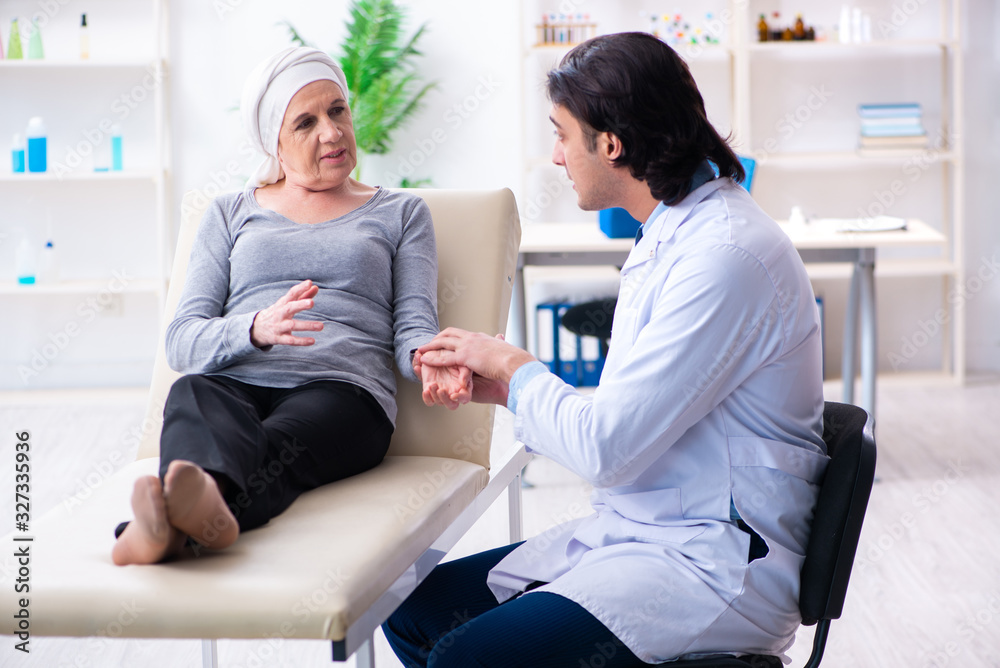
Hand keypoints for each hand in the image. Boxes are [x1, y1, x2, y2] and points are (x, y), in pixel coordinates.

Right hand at [250, 279, 323, 347]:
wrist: (257, 329)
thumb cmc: (277, 313)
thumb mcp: (287, 304)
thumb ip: (302, 295)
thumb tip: (315, 287)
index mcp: (282, 303)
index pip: (291, 294)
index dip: (300, 288)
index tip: (309, 283)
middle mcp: (280, 314)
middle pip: (289, 308)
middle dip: (300, 305)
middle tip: (312, 303)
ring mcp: (279, 326)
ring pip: (292, 325)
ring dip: (307, 325)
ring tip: (321, 326)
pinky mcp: (279, 338)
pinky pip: (291, 340)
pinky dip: (301, 341)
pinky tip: (312, 341)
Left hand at [416, 353, 471, 408]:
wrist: (437, 351)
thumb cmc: (452, 355)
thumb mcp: (461, 360)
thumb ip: (464, 371)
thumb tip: (463, 384)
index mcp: (462, 385)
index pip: (464, 397)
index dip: (460, 398)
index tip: (453, 395)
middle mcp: (452, 391)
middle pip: (451, 404)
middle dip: (444, 399)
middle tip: (440, 389)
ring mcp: (440, 391)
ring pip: (438, 401)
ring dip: (433, 394)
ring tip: (432, 384)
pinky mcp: (429, 389)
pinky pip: (428, 399)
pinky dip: (426, 396)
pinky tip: (426, 389)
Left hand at [417, 329, 535, 403]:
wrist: (515, 363)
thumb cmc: (512, 360)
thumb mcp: (504, 347)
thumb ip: (499, 343)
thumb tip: (501, 337)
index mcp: (480, 337)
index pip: (460, 333)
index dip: (449, 336)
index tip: (442, 339)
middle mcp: (472, 338)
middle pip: (448, 333)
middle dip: (436, 338)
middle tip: (427, 344)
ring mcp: (468, 346)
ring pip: (443, 343)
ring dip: (430, 347)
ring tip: (420, 351)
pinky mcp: (466, 357)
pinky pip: (445, 357)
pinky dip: (433, 359)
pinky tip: (425, 361)